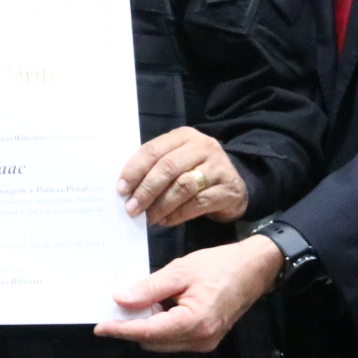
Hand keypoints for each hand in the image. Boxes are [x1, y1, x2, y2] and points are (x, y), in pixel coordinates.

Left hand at [93, 236, 283, 353]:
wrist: (255, 268)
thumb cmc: (221, 266)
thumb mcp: (180, 270)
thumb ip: (149, 287)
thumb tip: (121, 299)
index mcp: (194, 323)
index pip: (148, 332)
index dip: (121, 330)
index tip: (100, 327)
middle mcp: (200, 339)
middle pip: (153, 341)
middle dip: (132, 326)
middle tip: (116, 306)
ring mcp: (205, 341)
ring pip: (162, 342)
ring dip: (145, 326)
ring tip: (136, 302)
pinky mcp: (206, 337)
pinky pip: (174, 337)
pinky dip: (160, 325)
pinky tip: (154, 306)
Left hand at [116, 128, 248, 226]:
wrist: (236, 184)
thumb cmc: (196, 170)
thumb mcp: (177, 160)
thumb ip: (155, 167)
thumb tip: (125, 190)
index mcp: (183, 136)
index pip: (153, 150)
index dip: (134, 170)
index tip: (121, 189)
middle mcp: (202, 147)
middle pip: (167, 168)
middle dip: (146, 190)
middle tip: (132, 208)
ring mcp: (218, 168)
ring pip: (183, 186)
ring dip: (161, 205)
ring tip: (147, 218)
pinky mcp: (228, 190)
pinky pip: (198, 203)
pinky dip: (177, 214)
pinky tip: (165, 221)